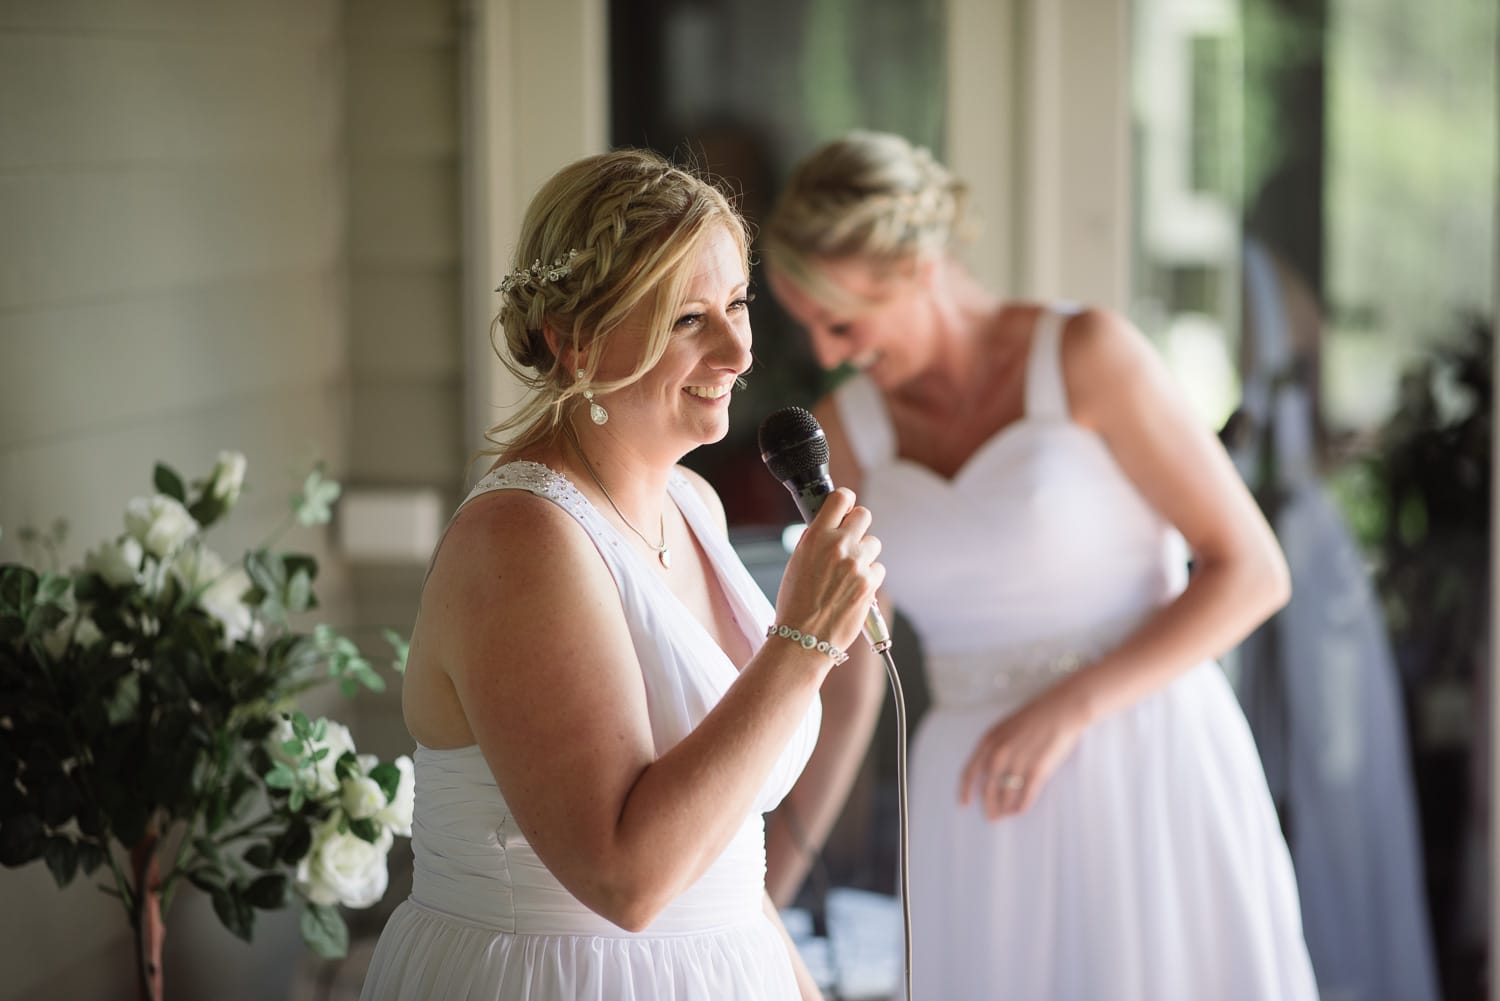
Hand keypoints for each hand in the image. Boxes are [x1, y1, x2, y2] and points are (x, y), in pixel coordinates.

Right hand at [774, 488, 884, 654]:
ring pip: (874, 544)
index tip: (846, 508)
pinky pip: (878, 569)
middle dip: (858, 526)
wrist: (803, 638)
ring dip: (865, 554)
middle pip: (864, 515)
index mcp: (816, 537)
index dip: (846, 501)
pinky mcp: (870, 584)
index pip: (841, 498)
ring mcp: (857, 564)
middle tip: (850, 541)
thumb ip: (814, 540)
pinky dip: (869, 577)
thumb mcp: (796, 562)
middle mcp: (838, 546)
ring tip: (848, 573)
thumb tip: (827, 527)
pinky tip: (854, 589)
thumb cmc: (795, 603)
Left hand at [958, 686, 1088, 819]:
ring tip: (1005, 815)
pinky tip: (1019, 811)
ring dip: (1004, 809)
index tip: (964, 804)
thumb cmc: (1035, 716)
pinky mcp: (1037, 771)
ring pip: (1005, 796)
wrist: (1061, 710)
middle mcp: (1000, 754)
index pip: (970, 772)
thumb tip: (989, 770)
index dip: (965, 791)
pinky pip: (1025, 797)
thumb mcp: (1005, 727)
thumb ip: (994, 746)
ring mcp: (1018, 763)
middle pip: (987, 789)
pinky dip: (1021, 807)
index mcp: (989, 741)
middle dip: (988, 806)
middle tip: (991, 817)